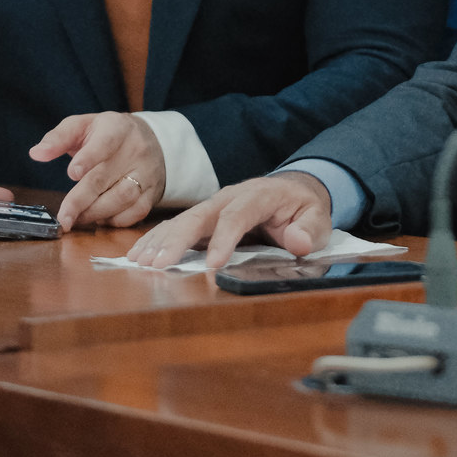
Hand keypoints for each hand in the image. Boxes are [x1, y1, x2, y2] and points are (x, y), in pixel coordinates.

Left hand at [28, 112, 164, 230]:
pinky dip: (115, 220)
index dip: (89, 158)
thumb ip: (58, 137)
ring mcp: (147, 172)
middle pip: (106, 177)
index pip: (105, 143)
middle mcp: (136, 150)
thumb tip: (36, 153)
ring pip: (122, 198)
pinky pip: (135, 212)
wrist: (151, 139)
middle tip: (63, 218)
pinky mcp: (152, 192)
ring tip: (77, 218)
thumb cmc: (108, 134)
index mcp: (117, 129)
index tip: (72, 173)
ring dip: (95, 213)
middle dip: (81, 200)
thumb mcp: (84, 126)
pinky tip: (100, 218)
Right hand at [127, 172, 332, 270]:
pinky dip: (157, 240)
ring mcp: (214, 205)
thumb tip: (298, 242)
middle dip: (178, 239)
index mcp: (260, 195)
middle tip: (158, 265)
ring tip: (140, 263)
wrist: (293, 191)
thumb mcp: (317, 218)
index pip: (239, 214)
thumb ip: (309, 230)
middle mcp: (231, 196)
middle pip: (201, 215)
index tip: (214, 264)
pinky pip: (177, 226)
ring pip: (183, 220)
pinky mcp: (204, 218)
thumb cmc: (303, 209)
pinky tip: (139, 256)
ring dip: (161, 241)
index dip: (225, 238)